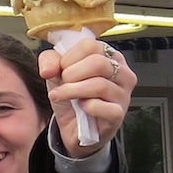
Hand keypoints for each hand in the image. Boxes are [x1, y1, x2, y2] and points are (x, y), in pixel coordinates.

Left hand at [38, 39, 134, 158]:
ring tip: (61, 95)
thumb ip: (50, 60)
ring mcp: (123, 94)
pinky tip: (81, 108)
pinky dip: (86, 106)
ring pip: (99, 85)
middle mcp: (122, 73)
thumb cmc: (71, 96)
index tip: (62, 69)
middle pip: (98, 62)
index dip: (69, 57)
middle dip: (71, 74)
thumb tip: (48, 70)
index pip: (90, 45)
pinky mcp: (119, 114)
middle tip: (62, 83)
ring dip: (72, 90)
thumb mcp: (57, 72)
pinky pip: (103, 107)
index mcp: (109, 56)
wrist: (73, 127)